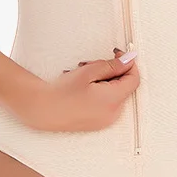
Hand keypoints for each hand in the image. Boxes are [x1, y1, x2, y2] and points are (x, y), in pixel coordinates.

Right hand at [20, 47, 139, 132]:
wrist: (42, 110)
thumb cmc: (62, 92)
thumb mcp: (89, 72)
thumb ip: (113, 65)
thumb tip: (129, 60)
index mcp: (113, 101)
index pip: (134, 79)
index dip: (128, 63)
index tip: (118, 54)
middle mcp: (113, 113)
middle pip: (123, 85)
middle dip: (111, 71)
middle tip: (92, 65)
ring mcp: (105, 120)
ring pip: (113, 93)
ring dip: (102, 80)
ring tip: (82, 75)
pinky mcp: (98, 122)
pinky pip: (106, 102)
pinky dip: (98, 91)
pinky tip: (82, 86)